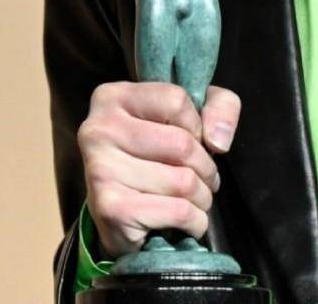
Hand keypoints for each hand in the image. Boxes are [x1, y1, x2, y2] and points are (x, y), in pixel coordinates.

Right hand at [77, 80, 238, 257]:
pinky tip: (190, 220)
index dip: (197, 125)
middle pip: (182, 144)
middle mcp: (98, 129)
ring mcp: (100, 170)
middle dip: (206, 168)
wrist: (118, 217)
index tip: (194, 141)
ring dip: (203, 196)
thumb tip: (217, 140)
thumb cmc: (156, 156)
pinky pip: (177, 211)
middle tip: (205, 179)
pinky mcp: (111, 209)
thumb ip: (219, 106)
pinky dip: (196, 220)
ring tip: (197, 199)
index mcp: (112, 97)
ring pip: (182, 181)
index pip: (175, 100)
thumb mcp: (191, 114)